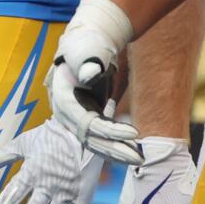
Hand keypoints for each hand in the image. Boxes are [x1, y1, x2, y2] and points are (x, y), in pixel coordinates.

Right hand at [47, 0, 139, 164]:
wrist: (87, 44)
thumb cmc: (87, 44)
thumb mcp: (86, 49)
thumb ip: (88, 60)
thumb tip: (91, 73)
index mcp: (63, 98)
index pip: (87, 122)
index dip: (110, 130)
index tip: (134, 133)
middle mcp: (66, 113)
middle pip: (91, 138)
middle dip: (116, 149)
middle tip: (140, 159)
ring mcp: (76, 117)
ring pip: (96, 142)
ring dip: (117, 152)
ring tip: (140, 159)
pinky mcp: (87, 117)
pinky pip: (101, 137)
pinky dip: (115, 144)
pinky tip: (132, 151)